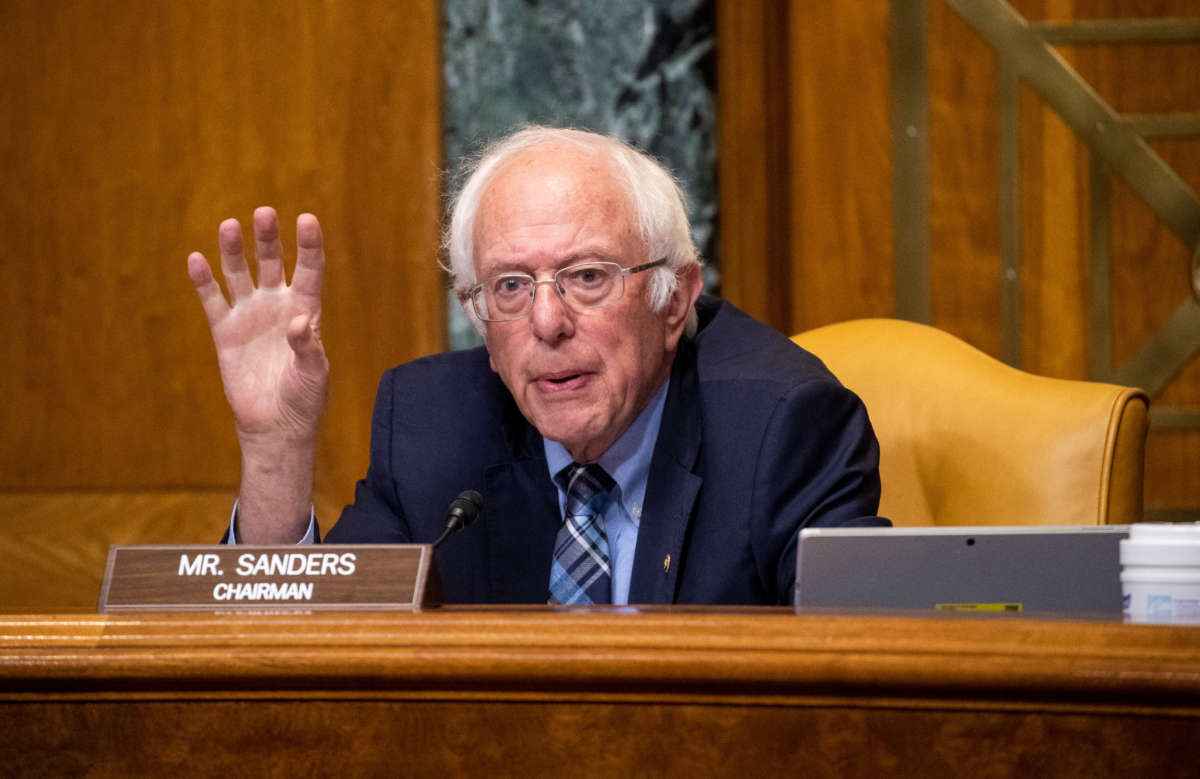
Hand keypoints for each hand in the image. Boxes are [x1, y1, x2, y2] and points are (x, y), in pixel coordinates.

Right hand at [187, 207, 328, 444]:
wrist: (275, 423)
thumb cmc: (305, 398)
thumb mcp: (315, 374)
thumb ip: (308, 347)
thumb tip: (299, 323)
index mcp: (307, 309)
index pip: (309, 269)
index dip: (309, 245)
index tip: (307, 219)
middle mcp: (277, 305)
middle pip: (272, 262)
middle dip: (268, 238)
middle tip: (263, 213)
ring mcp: (250, 315)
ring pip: (240, 274)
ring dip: (234, 250)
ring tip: (230, 225)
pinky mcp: (225, 331)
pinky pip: (212, 300)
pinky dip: (203, 281)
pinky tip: (196, 259)